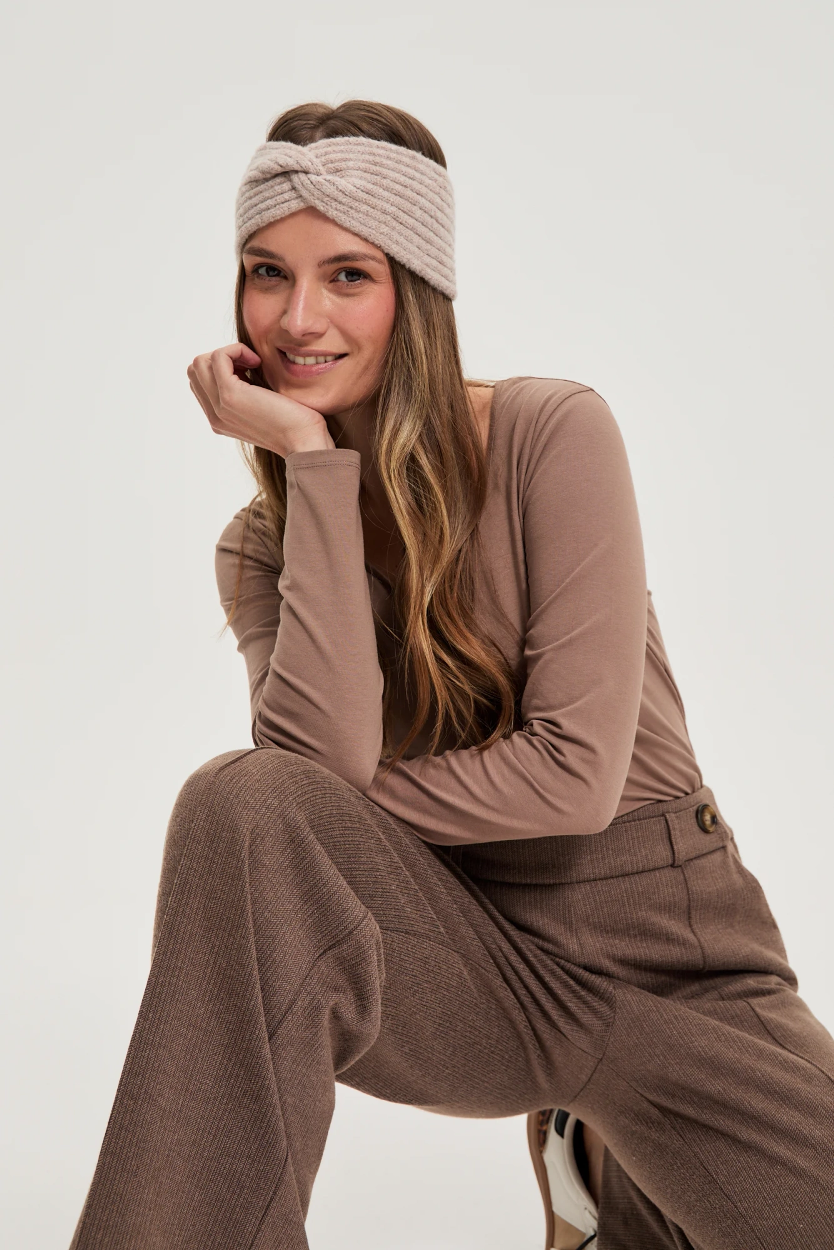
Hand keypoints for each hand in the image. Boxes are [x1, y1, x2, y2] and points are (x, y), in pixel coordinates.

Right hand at [187, 342, 335, 455]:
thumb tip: (242, 365)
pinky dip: (236, 350)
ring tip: (253, 364)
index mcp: (220, 419)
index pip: (200, 381)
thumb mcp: (263, 407)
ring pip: (201, 362)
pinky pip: (217, 357)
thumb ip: (247, 393)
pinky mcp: (230, 395)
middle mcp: (215, 415)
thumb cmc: (296, 423)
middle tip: (249, 366)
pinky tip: (257, 363)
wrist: (305, 442)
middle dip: (221, 358)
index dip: (222, 367)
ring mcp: (219, 406)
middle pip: (195, 369)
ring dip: (228, 353)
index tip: (249, 371)